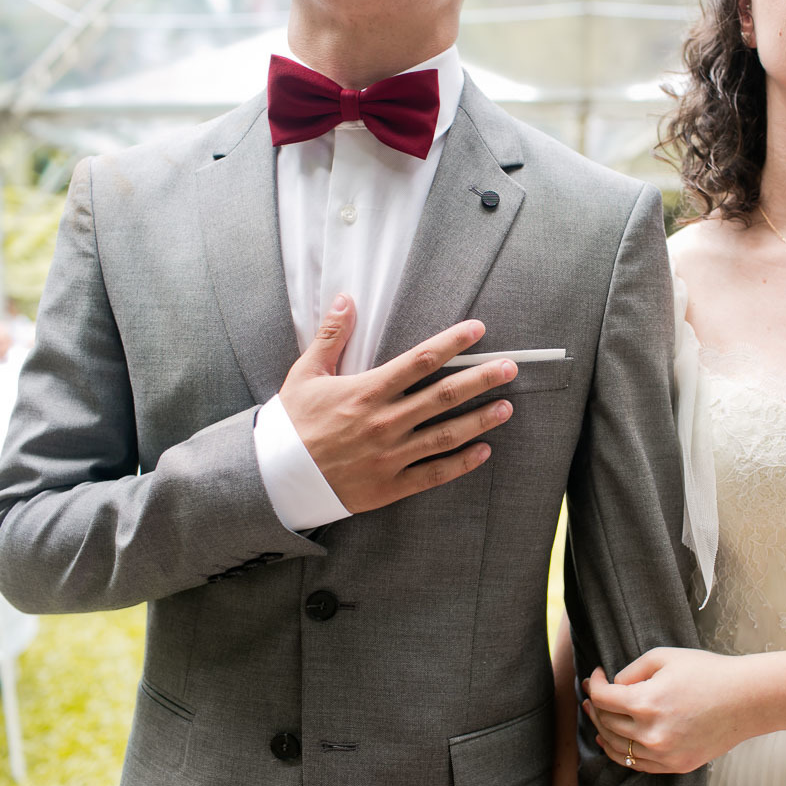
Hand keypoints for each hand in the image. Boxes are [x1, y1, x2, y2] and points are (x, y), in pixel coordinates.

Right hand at [278, 292, 517, 512]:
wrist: (275, 478)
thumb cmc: (292, 425)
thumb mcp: (306, 374)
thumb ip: (331, 337)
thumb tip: (345, 299)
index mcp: (367, 391)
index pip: (420, 360)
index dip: (452, 343)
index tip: (477, 331)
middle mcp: (385, 422)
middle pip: (443, 395)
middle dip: (480, 379)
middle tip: (510, 368)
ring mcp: (390, 455)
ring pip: (446, 435)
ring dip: (480, 419)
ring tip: (507, 407)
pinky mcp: (391, 485)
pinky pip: (434, 473)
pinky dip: (461, 463)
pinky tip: (484, 450)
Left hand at [582, 648, 764, 773]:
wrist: (745, 699)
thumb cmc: (707, 672)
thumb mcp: (663, 657)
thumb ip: (631, 670)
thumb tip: (615, 684)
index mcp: (646, 703)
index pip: (603, 698)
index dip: (594, 684)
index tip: (597, 675)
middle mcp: (651, 733)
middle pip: (606, 722)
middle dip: (595, 705)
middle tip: (592, 694)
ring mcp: (664, 753)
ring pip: (617, 747)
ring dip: (603, 729)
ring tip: (597, 716)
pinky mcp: (675, 764)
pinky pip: (637, 764)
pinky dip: (621, 752)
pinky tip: (615, 740)